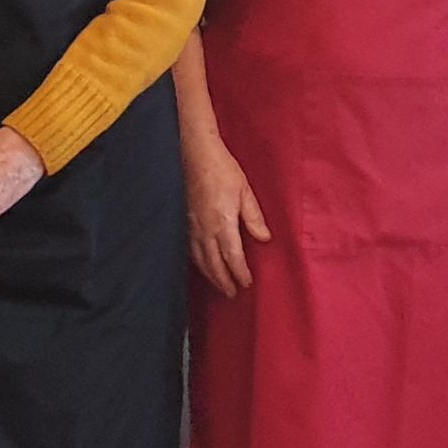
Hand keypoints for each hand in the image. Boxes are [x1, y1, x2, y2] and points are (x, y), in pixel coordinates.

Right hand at [184, 131, 269, 297]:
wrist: (194, 153)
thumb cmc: (222, 168)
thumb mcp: (245, 190)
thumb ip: (254, 217)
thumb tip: (264, 238)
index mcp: (222, 223)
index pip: (232, 258)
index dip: (239, 273)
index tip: (246, 284)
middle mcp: (205, 229)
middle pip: (214, 264)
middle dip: (224, 281)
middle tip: (232, 294)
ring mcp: (191, 226)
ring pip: (200, 259)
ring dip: (210, 275)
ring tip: (219, 285)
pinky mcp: (183, 220)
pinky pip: (189, 249)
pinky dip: (197, 262)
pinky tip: (201, 264)